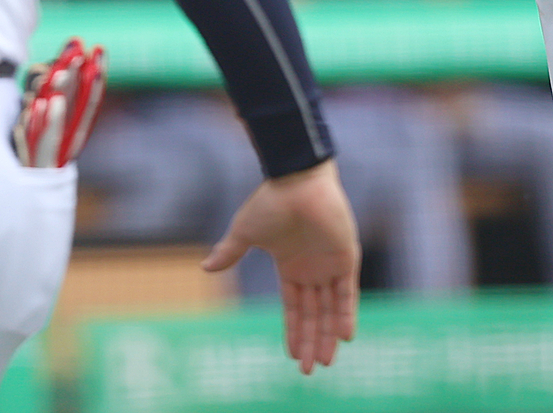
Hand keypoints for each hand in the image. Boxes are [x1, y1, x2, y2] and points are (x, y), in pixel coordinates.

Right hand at [203, 158, 359, 373]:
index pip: (294, 308)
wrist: (297, 180)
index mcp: (290, 267)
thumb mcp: (245, 232)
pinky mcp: (346, 257)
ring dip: (328, 335)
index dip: (294, 332)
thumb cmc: (271, 202)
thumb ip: (230, 252)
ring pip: (330, 309)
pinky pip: (348, 292)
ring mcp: (330, 264)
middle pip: (313, 315)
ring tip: (325, 362)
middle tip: (309, 371)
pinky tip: (343, 336)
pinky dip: (346, 313)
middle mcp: (312, 270)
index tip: (292, 357)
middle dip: (311, 342)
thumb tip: (204, 267)